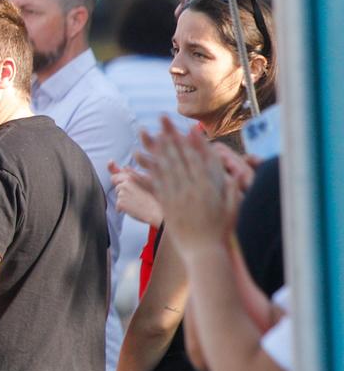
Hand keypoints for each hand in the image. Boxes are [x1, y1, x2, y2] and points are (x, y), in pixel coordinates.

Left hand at [109, 162, 163, 228]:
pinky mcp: (120, 202)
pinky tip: (133, 209)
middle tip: (133, 195)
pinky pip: (117, 206)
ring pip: (117, 195)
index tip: (112, 167)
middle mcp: (125, 182)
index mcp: (131, 177)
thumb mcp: (144, 182)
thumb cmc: (152, 197)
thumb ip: (131, 173)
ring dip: (123, 199)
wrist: (156, 212)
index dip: (115, 177)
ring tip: (135, 202)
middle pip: (115, 184)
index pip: (115, 175)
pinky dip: (123, 208)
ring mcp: (122, 192)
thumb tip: (124, 167)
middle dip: (120, 188)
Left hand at [136, 116, 239, 251]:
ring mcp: (177, 197)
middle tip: (162, 120)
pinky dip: (143, 173)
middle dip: (170, 136)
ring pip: (164, 168)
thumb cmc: (221, 231)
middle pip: (179, 157)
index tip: (187, 128)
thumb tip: (235, 176)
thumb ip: (232, 190)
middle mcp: (192, 189)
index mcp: (209, 187)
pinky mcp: (165, 205)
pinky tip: (134, 163)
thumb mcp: (232, 208)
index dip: (192, 143)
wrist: (204, 251)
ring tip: (146, 134)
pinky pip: (153, 186)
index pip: (199, 159)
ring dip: (154, 149)